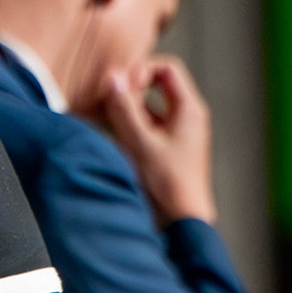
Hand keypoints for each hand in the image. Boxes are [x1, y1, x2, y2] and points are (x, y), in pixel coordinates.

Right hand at [99, 54, 216, 223]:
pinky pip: (144, 127)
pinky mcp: (164, 150)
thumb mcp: (140, 142)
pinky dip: (126, 125)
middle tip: (108, 99)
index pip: (166, 68)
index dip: (141, 70)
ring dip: (124, 108)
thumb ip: (124, 108)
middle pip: (155, 85)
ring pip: (146, 107)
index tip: (121, 85)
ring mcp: (175, 134)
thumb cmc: (169, 185)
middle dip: (129, 89)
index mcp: (189, 110)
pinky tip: (107, 132)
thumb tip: (112, 78)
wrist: (181, 223)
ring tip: (102, 116)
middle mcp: (185, 118)